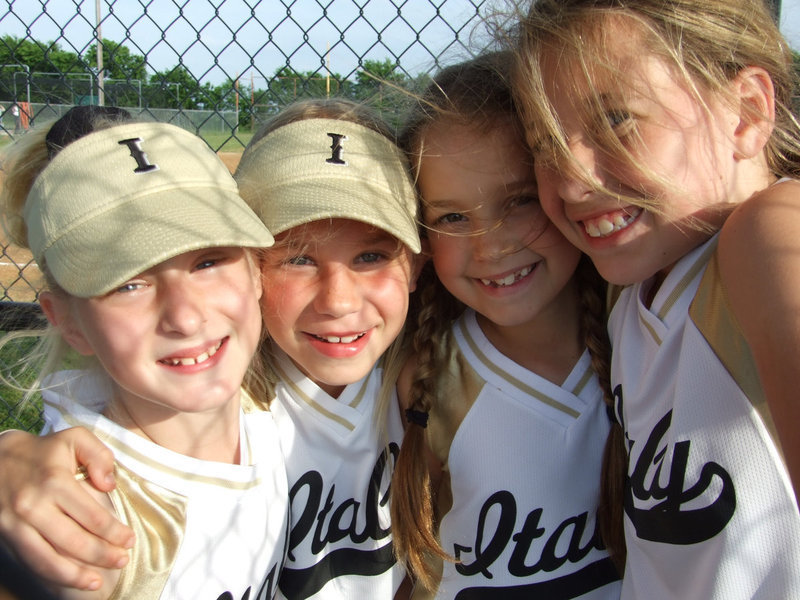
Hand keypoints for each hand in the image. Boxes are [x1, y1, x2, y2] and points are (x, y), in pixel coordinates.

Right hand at [0, 428, 133, 590]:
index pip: (91, 516)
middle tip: (122, 560)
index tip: (129, 540)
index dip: (114, 532)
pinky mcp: (8, 535)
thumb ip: (99, 455)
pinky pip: (32, 561)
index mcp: (55, 481)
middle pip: (74, 541)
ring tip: (98, 582)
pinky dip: (53, 575)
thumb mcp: (75, 438)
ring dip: (76, 575)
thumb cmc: (44, 450)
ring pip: (49, 558)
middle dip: (102, 555)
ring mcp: (18, 524)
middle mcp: (34, 505)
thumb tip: (109, 485)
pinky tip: (72, 580)